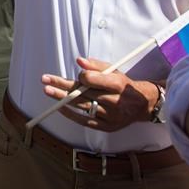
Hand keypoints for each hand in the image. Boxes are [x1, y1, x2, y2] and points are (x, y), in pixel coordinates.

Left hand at [42, 57, 157, 132]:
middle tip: (46, 80)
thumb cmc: (124, 85)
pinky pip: (85, 121)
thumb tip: (79, 61)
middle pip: (84, 93)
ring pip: (83, 106)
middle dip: (63, 86)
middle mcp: (114, 102)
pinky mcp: (107, 127)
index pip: (94, 80)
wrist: (142, 105)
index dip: (82, 77)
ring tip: (48, 91)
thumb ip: (96, 65)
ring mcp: (110, 116)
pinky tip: (60, 107)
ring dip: (63, 99)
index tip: (77, 75)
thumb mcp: (114, 70)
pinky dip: (72, 114)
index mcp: (118, 85)